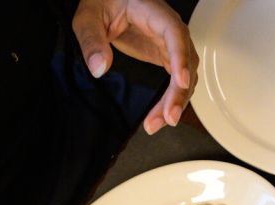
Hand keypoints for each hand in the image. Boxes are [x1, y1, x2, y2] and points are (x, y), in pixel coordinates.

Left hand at [72, 0, 198, 133]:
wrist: (109, 0)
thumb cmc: (103, 1)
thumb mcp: (88, 17)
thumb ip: (92, 40)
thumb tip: (99, 68)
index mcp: (154, 13)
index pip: (175, 34)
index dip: (180, 57)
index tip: (180, 81)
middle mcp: (169, 29)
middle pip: (186, 61)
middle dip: (179, 92)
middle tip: (167, 117)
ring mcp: (170, 45)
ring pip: (185, 76)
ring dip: (175, 102)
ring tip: (157, 123)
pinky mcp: (166, 57)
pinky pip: (176, 81)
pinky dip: (170, 101)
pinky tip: (160, 117)